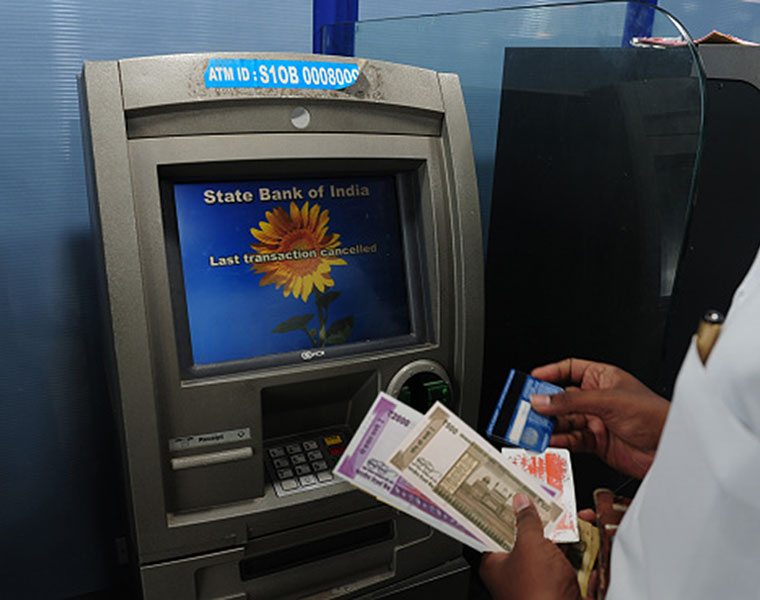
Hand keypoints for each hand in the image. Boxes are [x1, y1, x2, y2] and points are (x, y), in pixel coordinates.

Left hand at [479, 494, 581, 599]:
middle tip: (554, 499)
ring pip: (555, 550)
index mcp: (496, 563)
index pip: (496, 530)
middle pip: (529, 537)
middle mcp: (517, 573)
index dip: (505, 510)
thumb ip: (526, 522)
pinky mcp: (564, 590)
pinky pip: (574, 565)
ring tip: (583, 515)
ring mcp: (542, 582)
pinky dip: (585, 551)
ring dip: (570, 533)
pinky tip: (595, 536)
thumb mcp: (529, 546)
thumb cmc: (536, 593)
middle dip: (546, 519)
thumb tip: (521, 503)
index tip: (514, 492)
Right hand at [530, 358, 668, 478]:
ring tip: (534, 428)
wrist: (671, 449)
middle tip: (526, 409)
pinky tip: (550, 440)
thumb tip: (543, 400)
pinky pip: (571, 438)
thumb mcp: (608, 401)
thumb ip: (571, 401)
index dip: (549, 373)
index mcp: (602, 377)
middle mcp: (596, 398)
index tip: (530, 379)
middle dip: (544, 404)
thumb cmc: (655, 415)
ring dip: (548, 425)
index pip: (568, 369)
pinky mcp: (596, 441)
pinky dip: (559, 440)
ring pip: (563, 420)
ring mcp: (595, 420)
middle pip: (561, 397)